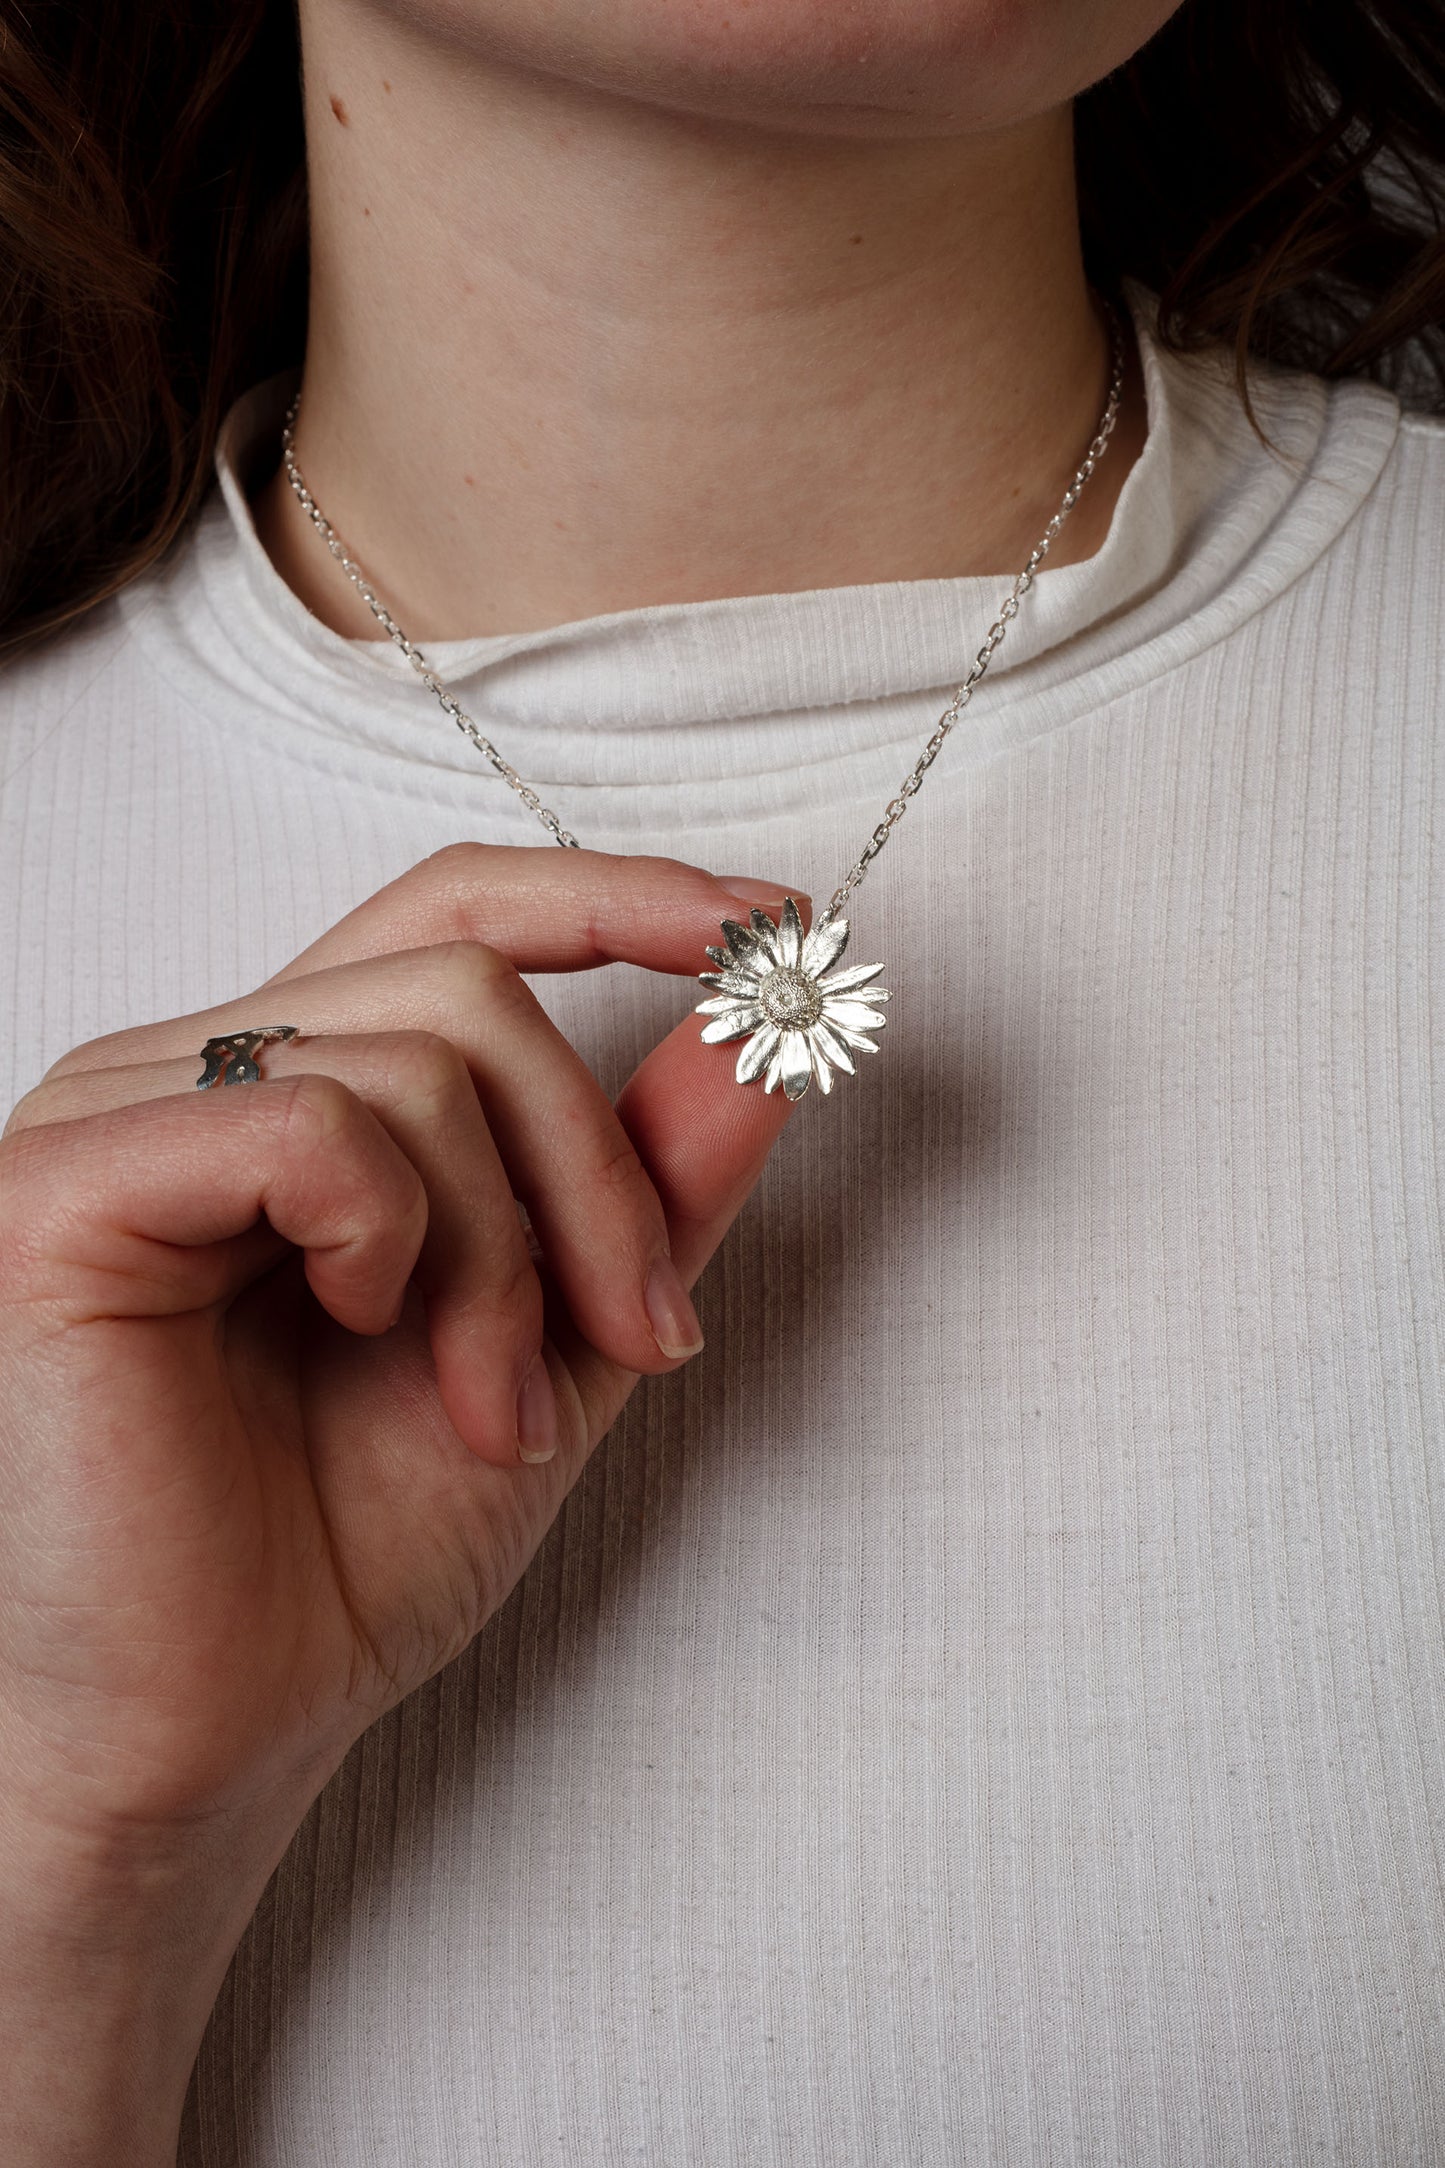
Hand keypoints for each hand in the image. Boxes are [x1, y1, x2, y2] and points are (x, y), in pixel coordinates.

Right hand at [0, 843, 800, 2163]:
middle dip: (599, 1165)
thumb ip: (651, 1184)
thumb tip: (767, 1037)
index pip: (457, 910)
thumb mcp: (558, 1340)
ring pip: (417, 1050)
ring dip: (512, 1245)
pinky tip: (365, 1329)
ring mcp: (122, 1114)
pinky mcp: (67, 1187)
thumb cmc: (345, 1553)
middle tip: (642, 1335)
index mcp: (295, 1092)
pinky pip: (309, 1118)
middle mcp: (198, 1073)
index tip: (776, 928)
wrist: (211, 1733)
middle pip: (470, 985)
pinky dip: (397, 1236)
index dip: (619, 893)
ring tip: (492, 1401)